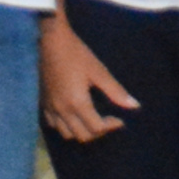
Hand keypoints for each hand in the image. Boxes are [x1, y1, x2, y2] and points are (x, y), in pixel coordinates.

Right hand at [39, 10, 138, 141]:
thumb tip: (134, 106)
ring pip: (67, 134)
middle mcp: (62, 111)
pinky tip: (76, 115)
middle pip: (82, 135)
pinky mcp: (43, 104)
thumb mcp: (99, 71)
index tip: (121, 119)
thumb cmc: (77, 54)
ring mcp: (50, 109)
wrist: (51, 43)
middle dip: (99, 132)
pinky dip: (67, 126)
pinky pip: (54, 125)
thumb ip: (116, 91)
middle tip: (110, 121)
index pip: (96, 128)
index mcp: (77, 103)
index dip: (111, 127)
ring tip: (94, 119)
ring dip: (82, 131)